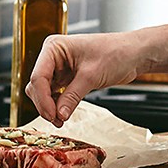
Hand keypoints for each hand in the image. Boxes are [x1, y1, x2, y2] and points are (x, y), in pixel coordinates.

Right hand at [27, 32, 143, 126]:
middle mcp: (52, 57)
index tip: (52, 116)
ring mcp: (57, 68)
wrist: (131, 55)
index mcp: (54, 47)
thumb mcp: (91, 76)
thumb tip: (59, 115)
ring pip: (42, 93)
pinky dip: (56, 106)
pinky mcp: (65, 79)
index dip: (43, 99)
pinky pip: (53, 96)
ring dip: (49, 108)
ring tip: (61, 120)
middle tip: (57, 120)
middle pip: (36, 86)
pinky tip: (63, 114)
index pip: (38, 76)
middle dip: (45, 105)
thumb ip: (72, 96)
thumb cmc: (115, 53)